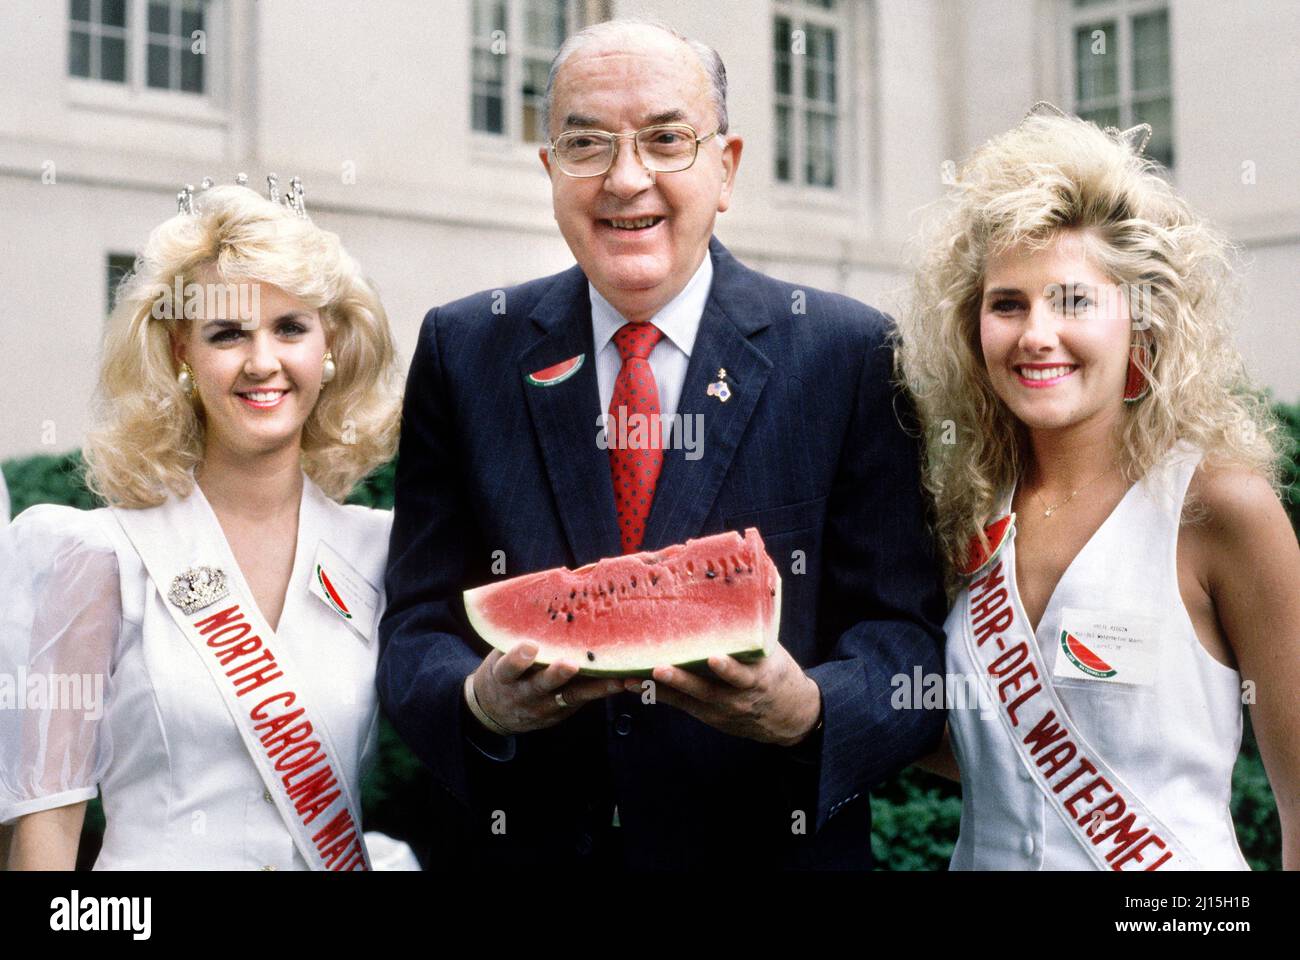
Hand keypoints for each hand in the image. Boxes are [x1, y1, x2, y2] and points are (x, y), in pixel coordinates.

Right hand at [469, 641, 623, 734]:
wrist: (495, 711)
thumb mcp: (498, 655)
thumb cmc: (504, 670)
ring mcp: (544, 705)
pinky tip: (621, 680)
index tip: (530, 646)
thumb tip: (540, 599)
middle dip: (556, 675)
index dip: (517, 659)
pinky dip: (602, 690)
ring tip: (614, 678)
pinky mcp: (563, 710)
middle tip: (571, 664)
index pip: (507, 669)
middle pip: (540, 686)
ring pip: (570, 696)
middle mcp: (524, 693)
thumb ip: (516, 637)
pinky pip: (584, 699)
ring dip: (593, 687)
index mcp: (504, 676)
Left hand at [625, 642, 821, 746]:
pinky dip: (657, 693)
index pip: (743, 675)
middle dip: (682, 679)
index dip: (728, 669)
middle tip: (660, 667)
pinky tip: (633, 684)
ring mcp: (720, 708)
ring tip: (634, 677)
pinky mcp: (706, 714)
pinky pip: (680, 704)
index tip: (714, 658)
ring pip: (687, 698)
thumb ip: (751, 632)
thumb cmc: (776, 673)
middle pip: (707, 690)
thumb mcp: (773, 653)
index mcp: (758, 678)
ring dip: (660, 687)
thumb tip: (731, 591)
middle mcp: (737, 697)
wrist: (788, 717)